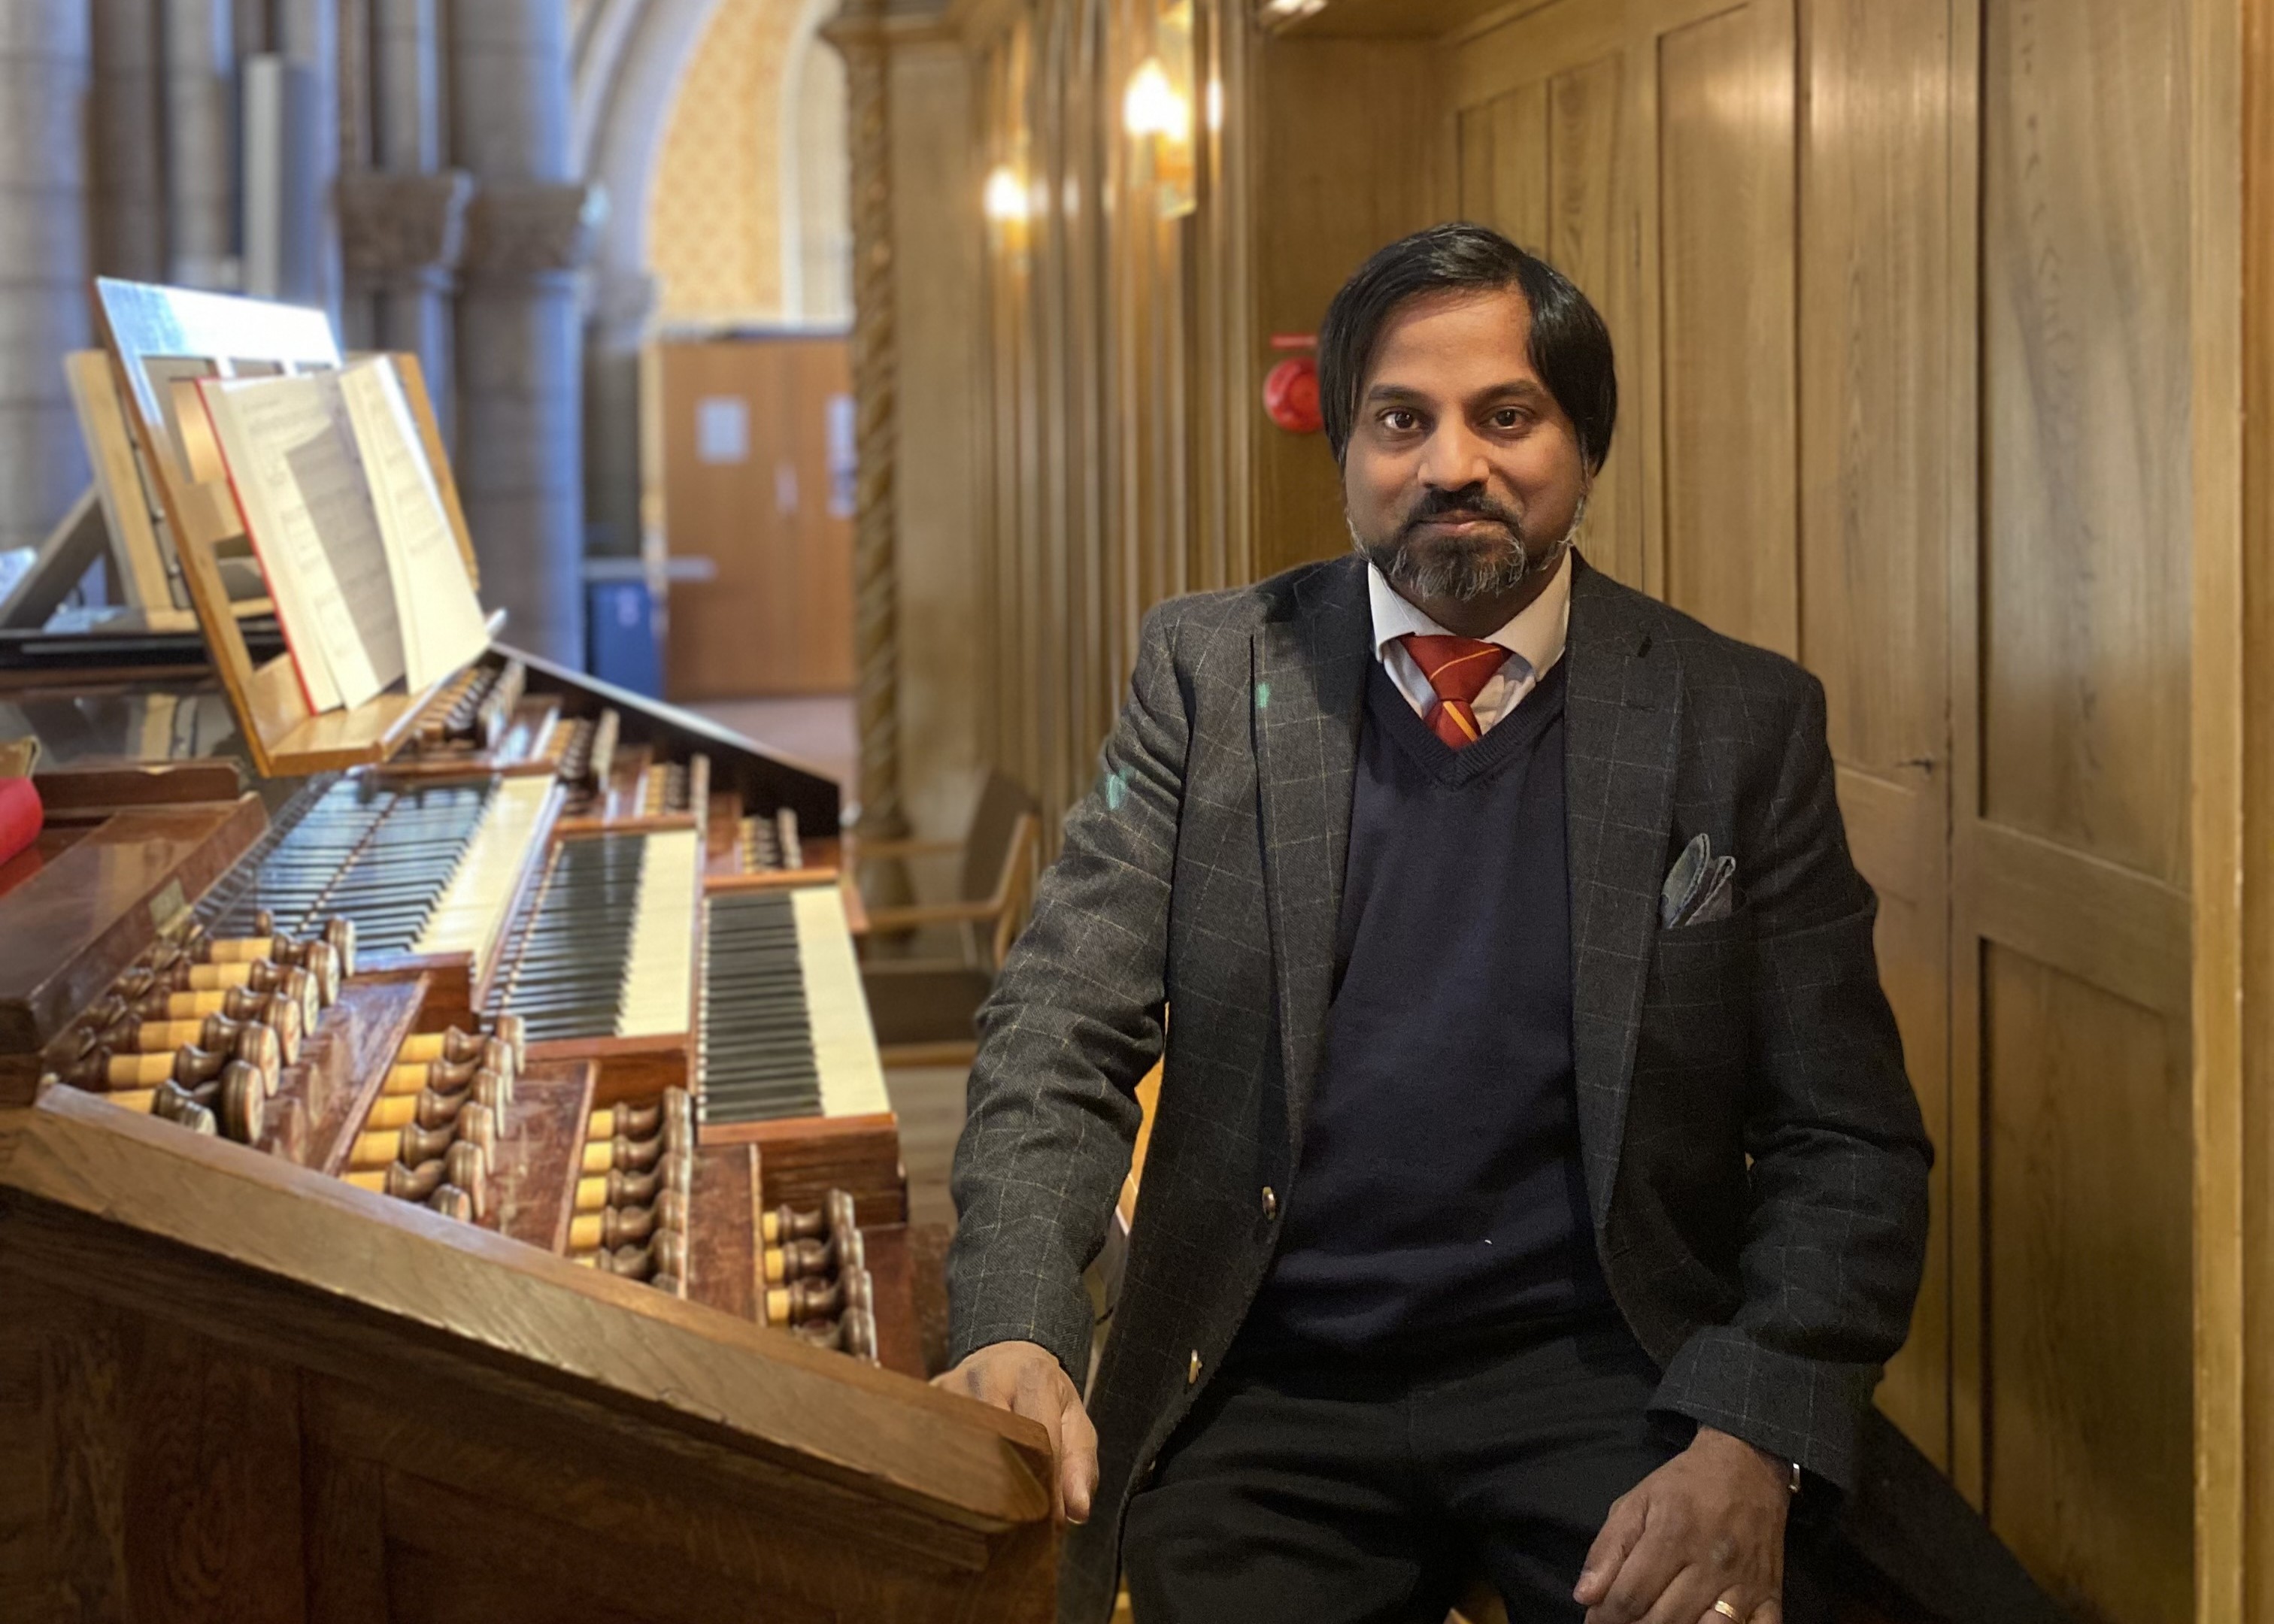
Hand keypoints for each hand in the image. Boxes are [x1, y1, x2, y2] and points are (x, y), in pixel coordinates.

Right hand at [936, 1339, 1098, 1525]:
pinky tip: (957, 1488)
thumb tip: (1077, 1511)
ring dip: (973, 1482)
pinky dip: (946, 1470)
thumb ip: (1080, 1465)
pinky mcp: (927, 1398)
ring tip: (984, 1511)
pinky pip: (932, 1443)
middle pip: (993, 1444)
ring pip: (959, 1446)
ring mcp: (950, 1386)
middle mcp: (985, 1375)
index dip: (1046, 1483)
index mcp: (1031, 1376)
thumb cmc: (1044, 1395)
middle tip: (1015, 1522)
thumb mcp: (1074, 1421)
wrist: (1006, 1357)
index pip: (1038, 1438)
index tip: (1050, 1521)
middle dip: (1007, 1487)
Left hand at [1573, 1427, 1788, 1623]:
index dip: (1606, 1618)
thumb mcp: (1637, 1501)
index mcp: (1672, 1535)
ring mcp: (1745, 1583)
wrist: (1748, 1465)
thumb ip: (1608, 1549)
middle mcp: (1711, 1563)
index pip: (1630, 1596)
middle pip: (1665, 1621)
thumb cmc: (1686, 1485)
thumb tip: (1585, 1596)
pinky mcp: (1771, 1595)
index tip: (1595, 1620)